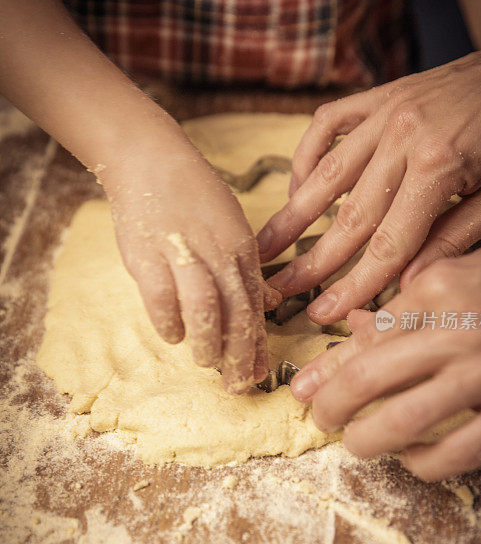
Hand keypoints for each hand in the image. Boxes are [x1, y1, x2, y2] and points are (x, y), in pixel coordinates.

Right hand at [103, 131, 272, 393]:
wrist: (148, 159)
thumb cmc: (192, 195)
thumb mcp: (231, 225)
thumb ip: (247, 268)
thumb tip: (269, 302)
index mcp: (241, 246)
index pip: (255, 303)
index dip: (259, 342)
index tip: (260, 373)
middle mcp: (218, 251)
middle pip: (236, 311)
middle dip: (240, 353)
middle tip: (238, 385)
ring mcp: (183, 251)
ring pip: (205, 305)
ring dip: (208, 341)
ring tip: (206, 363)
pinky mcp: (148, 253)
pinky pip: (162, 297)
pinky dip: (168, 321)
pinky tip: (173, 335)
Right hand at [256, 4, 480, 325]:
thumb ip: (454, 239)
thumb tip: (407, 285)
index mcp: (439, 168)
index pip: (387, 246)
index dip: (354, 286)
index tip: (323, 314)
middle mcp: (403, 138)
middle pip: (347, 216)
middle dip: (311, 260)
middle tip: (278, 290)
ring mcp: (386, 112)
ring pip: (327, 173)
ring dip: (292, 214)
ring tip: (264, 245)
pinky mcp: (379, 96)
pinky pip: (328, 124)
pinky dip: (307, 155)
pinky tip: (298, 186)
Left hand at [289, 236, 480, 480]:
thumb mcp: (461, 271)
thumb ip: (408, 305)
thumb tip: (354, 329)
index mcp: (439, 287)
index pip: (365, 337)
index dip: (326, 370)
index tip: (304, 389)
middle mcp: (460, 328)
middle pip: (368, 378)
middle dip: (331, 407)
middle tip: (321, 419)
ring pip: (405, 421)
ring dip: (367, 441)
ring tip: (356, 443)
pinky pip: (459, 452)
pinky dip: (425, 463)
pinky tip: (413, 458)